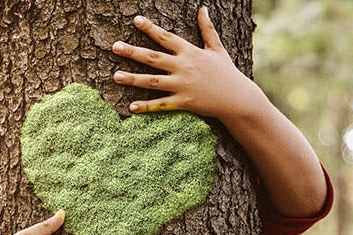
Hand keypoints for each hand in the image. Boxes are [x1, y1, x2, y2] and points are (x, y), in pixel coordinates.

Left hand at [112, 7, 267, 120]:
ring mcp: (183, 85)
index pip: (166, 37)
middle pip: (153, 58)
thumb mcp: (217, 48)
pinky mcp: (184, 103)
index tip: (135, 20)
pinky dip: (147, 106)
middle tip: (114, 46)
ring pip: (153, 82)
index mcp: (190, 52)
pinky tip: (131, 107)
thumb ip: (207, 29)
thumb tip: (203, 8)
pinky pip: (162, 104)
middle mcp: (184, 67)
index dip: (150, 28)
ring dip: (133, 79)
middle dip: (132, 51)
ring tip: (115, 76)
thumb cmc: (226, 72)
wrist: (238, 99)